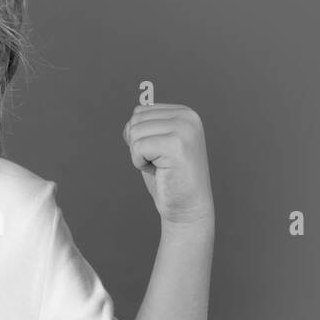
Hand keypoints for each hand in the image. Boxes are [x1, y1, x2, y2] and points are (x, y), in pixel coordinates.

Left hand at [122, 102, 213, 226]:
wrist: (187, 207)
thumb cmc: (168, 177)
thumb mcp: (155, 144)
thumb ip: (145, 127)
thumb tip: (131, 119)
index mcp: (185, 113)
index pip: (140, 111)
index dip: (139, 136)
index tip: (158, 152)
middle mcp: (188, 117)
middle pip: (136, 120)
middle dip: (138, 144)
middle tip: (159, 162)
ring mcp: (184, 129)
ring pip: (135, 133)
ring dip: (139, 155)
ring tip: (160, 166)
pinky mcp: (177, 145)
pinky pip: (138, 147)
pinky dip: (140, 163)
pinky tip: (159, 171)